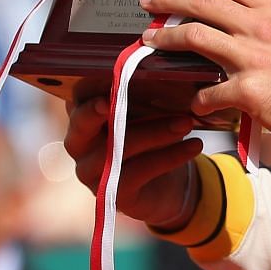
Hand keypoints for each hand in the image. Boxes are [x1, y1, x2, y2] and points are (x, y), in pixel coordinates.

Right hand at [62, 94, 203, 229]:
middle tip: (122, 100)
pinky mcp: (113, 194)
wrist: (166, 184)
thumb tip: (159, 76)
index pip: (76, 103)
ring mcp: (92, 173)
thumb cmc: (151, 139)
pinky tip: (194, 145)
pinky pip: (139, 172)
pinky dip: (169, 157)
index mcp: (83, 121)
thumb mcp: (145, 116)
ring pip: (117, 149)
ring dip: (155, 133)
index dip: (86, 95)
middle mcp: (79, 147)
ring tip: (186, 123)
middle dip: (107, 112)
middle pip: (83, 127)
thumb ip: (140, 99)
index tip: (105, 85)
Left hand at [140, 0, 270, 159]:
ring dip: (163, 37)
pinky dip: (198, 98)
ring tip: (150, 39)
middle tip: (149, 0)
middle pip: (201, 0)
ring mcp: (254, 58)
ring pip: (193, 36)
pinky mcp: (248, 91)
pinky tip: (196, 102)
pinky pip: (208, 91)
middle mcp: (263, 26)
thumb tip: (257, 16)